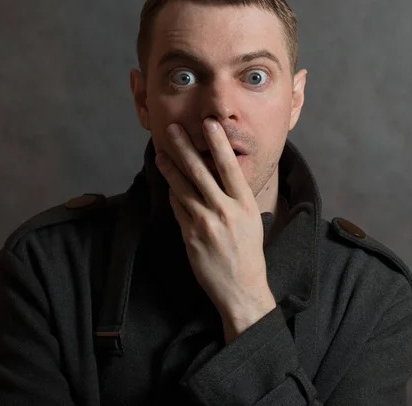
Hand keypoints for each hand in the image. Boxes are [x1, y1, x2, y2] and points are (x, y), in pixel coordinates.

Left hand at [155, 119, 275, 342]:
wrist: (241, 288)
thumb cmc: (248, 251)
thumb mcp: (250, 219)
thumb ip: (233, 197)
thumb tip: (215, 173)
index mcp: (244, 203)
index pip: (229, 166)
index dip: (217, 143)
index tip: (208, 123)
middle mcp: (225, 210)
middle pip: (199, 172)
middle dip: (183, 147)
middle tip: (172, 129)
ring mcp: (205, 223)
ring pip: (182, 188)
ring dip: (169, 167)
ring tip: (160, 152)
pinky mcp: (190, 236)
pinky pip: (178, 208)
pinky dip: (173, 193)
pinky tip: (167, 182)